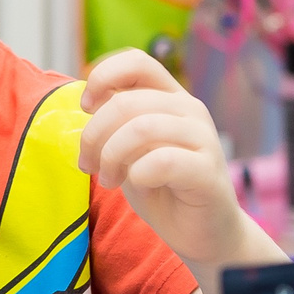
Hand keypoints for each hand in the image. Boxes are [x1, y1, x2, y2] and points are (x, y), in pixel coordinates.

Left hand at [78, 51, 273, 266]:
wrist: (202, 232)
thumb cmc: (162, 188)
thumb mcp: (129, 149)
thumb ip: (114, 122)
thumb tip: (88, 101)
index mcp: (170, 97)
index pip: (136, 62)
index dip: (102, 77)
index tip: (86, 108)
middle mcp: (190, 110)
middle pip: (127, 102)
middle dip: (94, 135)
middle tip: (89, 164)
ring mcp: (203, 138)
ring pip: (141, 128)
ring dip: (112, 156)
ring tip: (109, 179)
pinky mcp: (208, 171)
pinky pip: (162, 161)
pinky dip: (138, 174)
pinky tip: (137, 184)